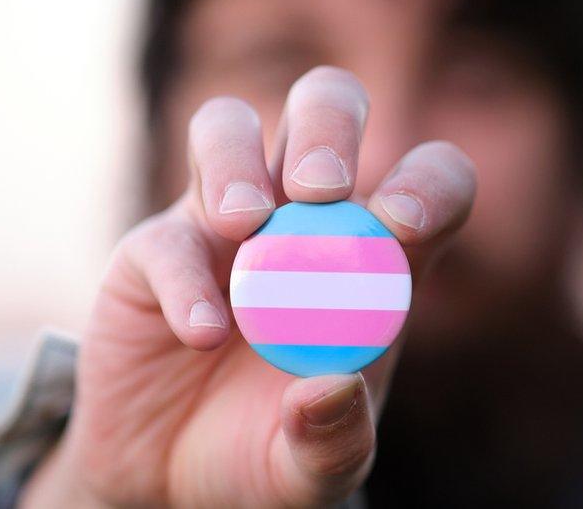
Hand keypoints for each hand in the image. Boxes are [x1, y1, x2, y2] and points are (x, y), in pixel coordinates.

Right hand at [22, 67, 476, 507]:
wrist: (174, 481)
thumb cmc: (267, 456)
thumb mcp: (313, 469)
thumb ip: (335, 443)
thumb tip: (331, 388)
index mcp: (371, 257)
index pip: (425, 180)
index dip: (427, 183)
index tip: (404, 225)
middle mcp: (300, 219)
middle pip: (323, 110)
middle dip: (328, 127)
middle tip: (321, 190)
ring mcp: (223, 226)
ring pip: (228, 128)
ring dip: (239, 160)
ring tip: (247, 226)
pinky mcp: (154, 253)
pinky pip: (167, 238)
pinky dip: (186, 278)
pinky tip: (205, 332)